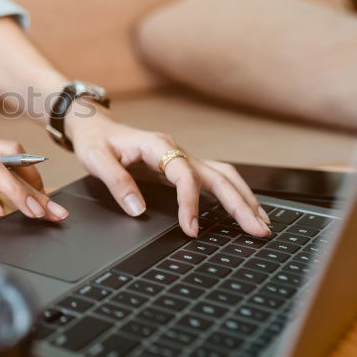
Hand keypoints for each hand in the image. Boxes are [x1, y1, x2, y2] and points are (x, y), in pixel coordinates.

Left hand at [66, 104, 270, 237]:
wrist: (95, 126)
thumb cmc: (96, 142)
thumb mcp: (96, 160)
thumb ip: (116, 183)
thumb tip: (137, 209)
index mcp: (157, 146)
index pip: (184, 175)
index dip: (190, 202)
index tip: (191, 228)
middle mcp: (176, 151)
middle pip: (217, 176)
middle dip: (239, 203)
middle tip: (257, 230)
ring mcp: (182, 159)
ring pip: (223, 176)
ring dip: (244, 199)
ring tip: (262, 223)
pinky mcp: (182, 168)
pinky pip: (215, 179)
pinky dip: (233, 194)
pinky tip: (245, 210)